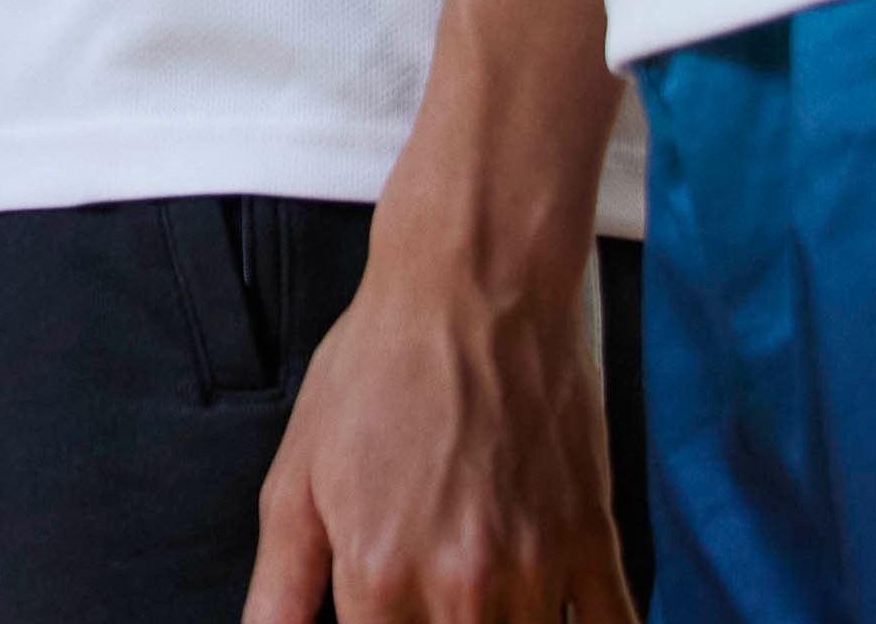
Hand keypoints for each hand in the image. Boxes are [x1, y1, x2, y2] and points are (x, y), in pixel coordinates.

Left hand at [249, 219, 630, 623]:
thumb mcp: (296, 478)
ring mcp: (538, 568)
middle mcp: (463, 588)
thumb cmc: (381, 368)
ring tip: (474, 605)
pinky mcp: (594, 540)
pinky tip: (553, 613)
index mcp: (379, 577)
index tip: (375, 618)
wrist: (477, 285)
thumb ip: (280, 588)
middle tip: (421, 604)